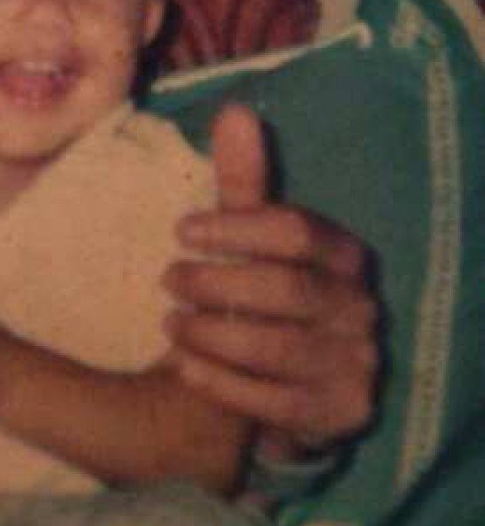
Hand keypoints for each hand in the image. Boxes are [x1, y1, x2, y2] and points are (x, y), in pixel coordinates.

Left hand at [163, 103, 377, 447]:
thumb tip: (235, 111)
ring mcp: (353, 365)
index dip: (236, 227)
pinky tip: (183, 367)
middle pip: (285, 290)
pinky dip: (219, 382)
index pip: (297, 231)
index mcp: (346, 257)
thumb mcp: (254, 241)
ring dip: (211, 335)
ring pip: (276, 348)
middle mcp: (360, 309)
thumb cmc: (262, 298)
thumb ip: (244, 182)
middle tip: (166, 279)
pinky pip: (272, 401)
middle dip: (215, 284)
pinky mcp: (335, 414)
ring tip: (169, 324)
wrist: (286, 387)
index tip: (181, 229)